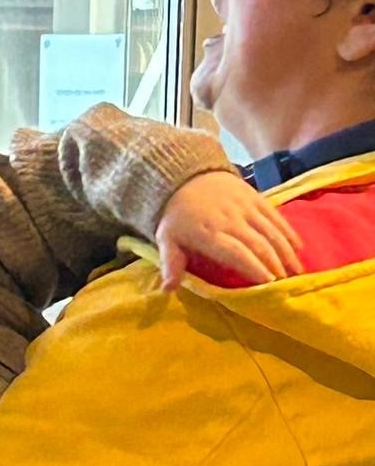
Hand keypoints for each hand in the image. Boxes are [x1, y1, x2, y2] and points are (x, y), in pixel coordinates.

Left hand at [155, 171, 301, 290]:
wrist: (187, 176)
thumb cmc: (178, 216)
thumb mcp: (167, 239)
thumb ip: (171, 264)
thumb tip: (168, 289)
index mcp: (209, 233)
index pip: (236, 252)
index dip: (253, 267)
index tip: (268, 283)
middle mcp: (231, 220)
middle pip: (258, 243)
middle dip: (275, 264)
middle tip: (287, 284)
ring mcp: (246, 207)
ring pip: (271, 230)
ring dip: (286, 251)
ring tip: (297, 270)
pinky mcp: (256, 198)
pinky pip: (275, 216)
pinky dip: (288, 231)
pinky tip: (299, 247)